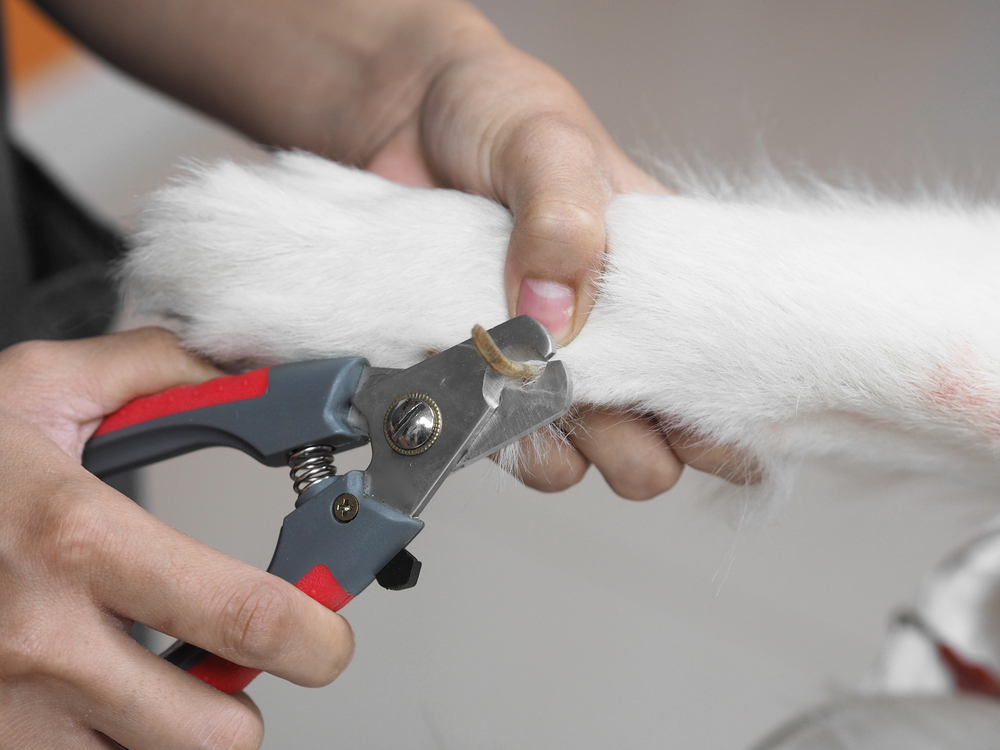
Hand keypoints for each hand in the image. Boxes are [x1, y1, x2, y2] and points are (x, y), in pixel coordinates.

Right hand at [0, 329, 352, 748]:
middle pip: (214, 735)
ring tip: (158, 676)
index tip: (329, 634)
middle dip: (250, 702)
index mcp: (74, 538)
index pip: (238, 614)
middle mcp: (38, 640)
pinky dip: (111, 744)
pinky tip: (100, 698)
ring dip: (176, 731)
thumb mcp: (40, 389)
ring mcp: (3, 711)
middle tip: (243, 661)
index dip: (313, 634)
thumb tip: (249, 375)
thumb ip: (160, 371)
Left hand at [360, 9, 753, 495]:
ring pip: (574, 460)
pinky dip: (474, 433)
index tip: (686, 410)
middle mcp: (608, 340)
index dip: (722, 411)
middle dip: (635, 451)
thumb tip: (556, 315)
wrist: (396, 114)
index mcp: (658, 284)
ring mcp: (537, 366)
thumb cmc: (494, 111)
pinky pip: (488, 442)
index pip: (721, 377)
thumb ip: (564, 216)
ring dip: (550, 447)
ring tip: (512, 395)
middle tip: (598, 410)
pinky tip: (456, 390)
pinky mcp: (471, 376)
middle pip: (654, 447)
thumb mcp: (548, 141)